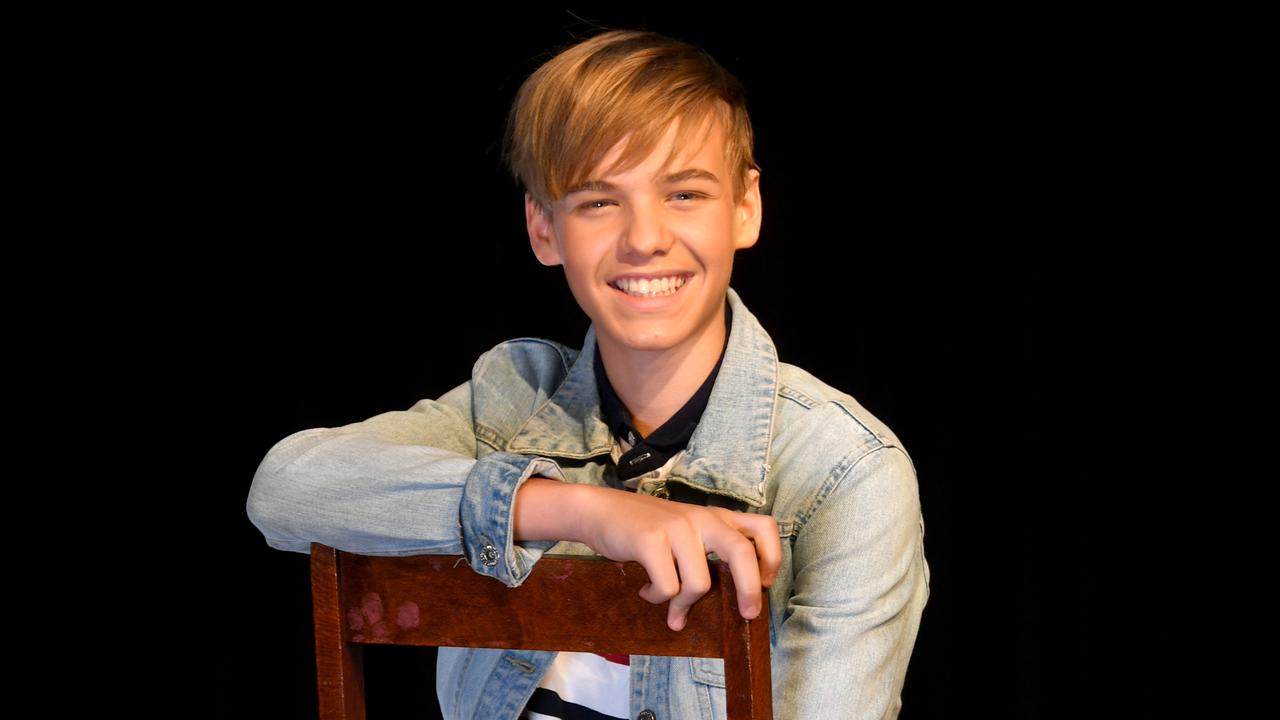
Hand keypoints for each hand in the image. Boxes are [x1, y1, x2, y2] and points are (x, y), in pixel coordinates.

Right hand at [571, 484, 780, 631]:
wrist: (600, 510)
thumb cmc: (646, 528)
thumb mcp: (685, 533)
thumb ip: (704, 560)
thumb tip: (717, 610)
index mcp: (716, 517)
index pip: (764, 527)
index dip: (771, 559)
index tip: (763, 583)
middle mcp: (702, 518)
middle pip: (742, 553)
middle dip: (749, 591)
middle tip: (747, 614)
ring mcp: (677, 527)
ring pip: (699, 583)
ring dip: (682, 603)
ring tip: (666, 600)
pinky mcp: (651, 540)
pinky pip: (668, 587)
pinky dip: (658, 598)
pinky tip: (646, 589)